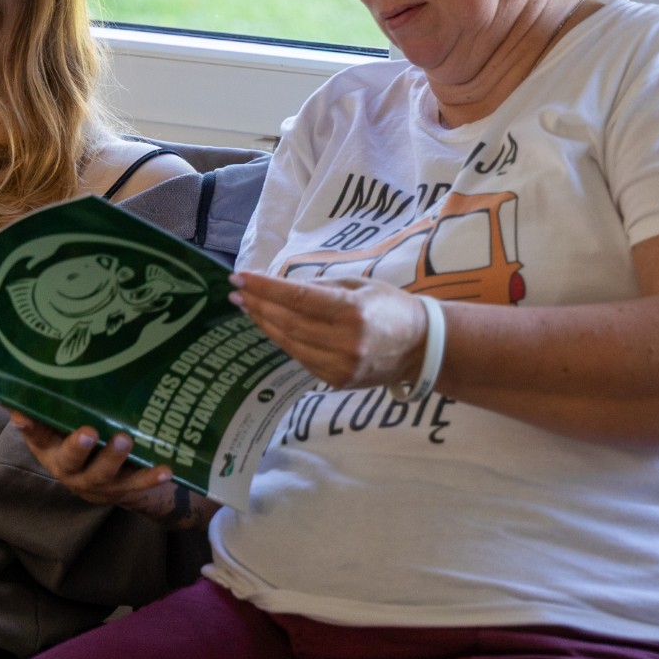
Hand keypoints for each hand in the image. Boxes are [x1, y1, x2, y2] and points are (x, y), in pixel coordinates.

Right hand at [12, 415, 215, 530]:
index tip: (21, 416)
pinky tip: (166, 469)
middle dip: (78, 448)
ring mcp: (97, 482)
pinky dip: (151, 477)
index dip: (28, 428)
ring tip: (125, 440)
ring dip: (114, 458)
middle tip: (88, 432)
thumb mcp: (56, 428)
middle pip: (71, 461)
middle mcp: (70, 470)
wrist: (105, 486)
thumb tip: (11, 378)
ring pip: (104, 473)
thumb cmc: (76, 446)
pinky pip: (137, 484)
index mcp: (50, 451)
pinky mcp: (123, 489)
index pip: (36, 436)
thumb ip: (42, 405)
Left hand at [230, 271, 430, 389]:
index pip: (297, 299)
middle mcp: (345, 342)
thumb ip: (320, 287)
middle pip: (288, 323)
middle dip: (258, 305)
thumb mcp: (359, 285)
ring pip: (289, 343)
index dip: (265, 288)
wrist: (421, 347)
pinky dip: (282, 340)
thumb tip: (279, 287)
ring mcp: (340, 366)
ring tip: (246, 307)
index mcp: (352, 312)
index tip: (240, 278)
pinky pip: (300, 358)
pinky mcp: (337, 381)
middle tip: (237, 292)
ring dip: (264, 323)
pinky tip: (269, 326)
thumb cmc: (390, 307)